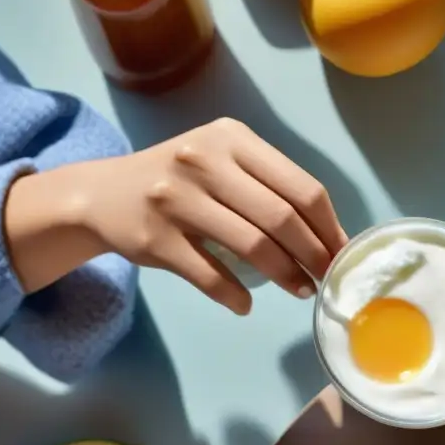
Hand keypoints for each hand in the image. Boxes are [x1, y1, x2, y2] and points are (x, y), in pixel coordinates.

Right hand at [5, 118, 345, 313]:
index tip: (342, 254)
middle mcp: (204, 161)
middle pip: (282, 217)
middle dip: (314, 255)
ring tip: (301, 290)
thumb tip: (332, 238)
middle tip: (326, 278)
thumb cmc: (182, 181)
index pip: (302, 187)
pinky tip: (247, 305)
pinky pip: (211, 276)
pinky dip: (235, 296)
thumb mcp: (225, 162)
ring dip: (286, 276)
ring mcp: (176, 198)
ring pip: (252, 246)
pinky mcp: (156, 238)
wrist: (102, 194)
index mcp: (233, 140)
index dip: (329, 227)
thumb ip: (273, 188)